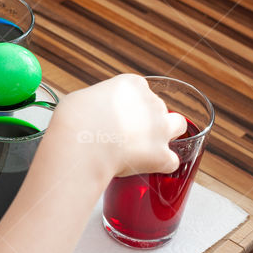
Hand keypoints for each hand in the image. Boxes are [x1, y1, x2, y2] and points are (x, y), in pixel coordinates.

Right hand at [46, 74, 186, 178]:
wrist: (79, 144)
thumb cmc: (74, 121)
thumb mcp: (82, 98)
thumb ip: (97, 102)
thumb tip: (92, 111)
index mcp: (132, 85)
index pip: (141, 90)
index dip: (130, 105)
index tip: (117, 117)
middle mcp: (151, 102)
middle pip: (158, 108)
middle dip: (145, 120)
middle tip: (125, 135)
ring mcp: (159, 128)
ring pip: (178, 126)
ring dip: (167, 135)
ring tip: (149, 147)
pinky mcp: (160, 153)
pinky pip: (171, 160)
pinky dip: (161, 165)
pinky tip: (147, 168)